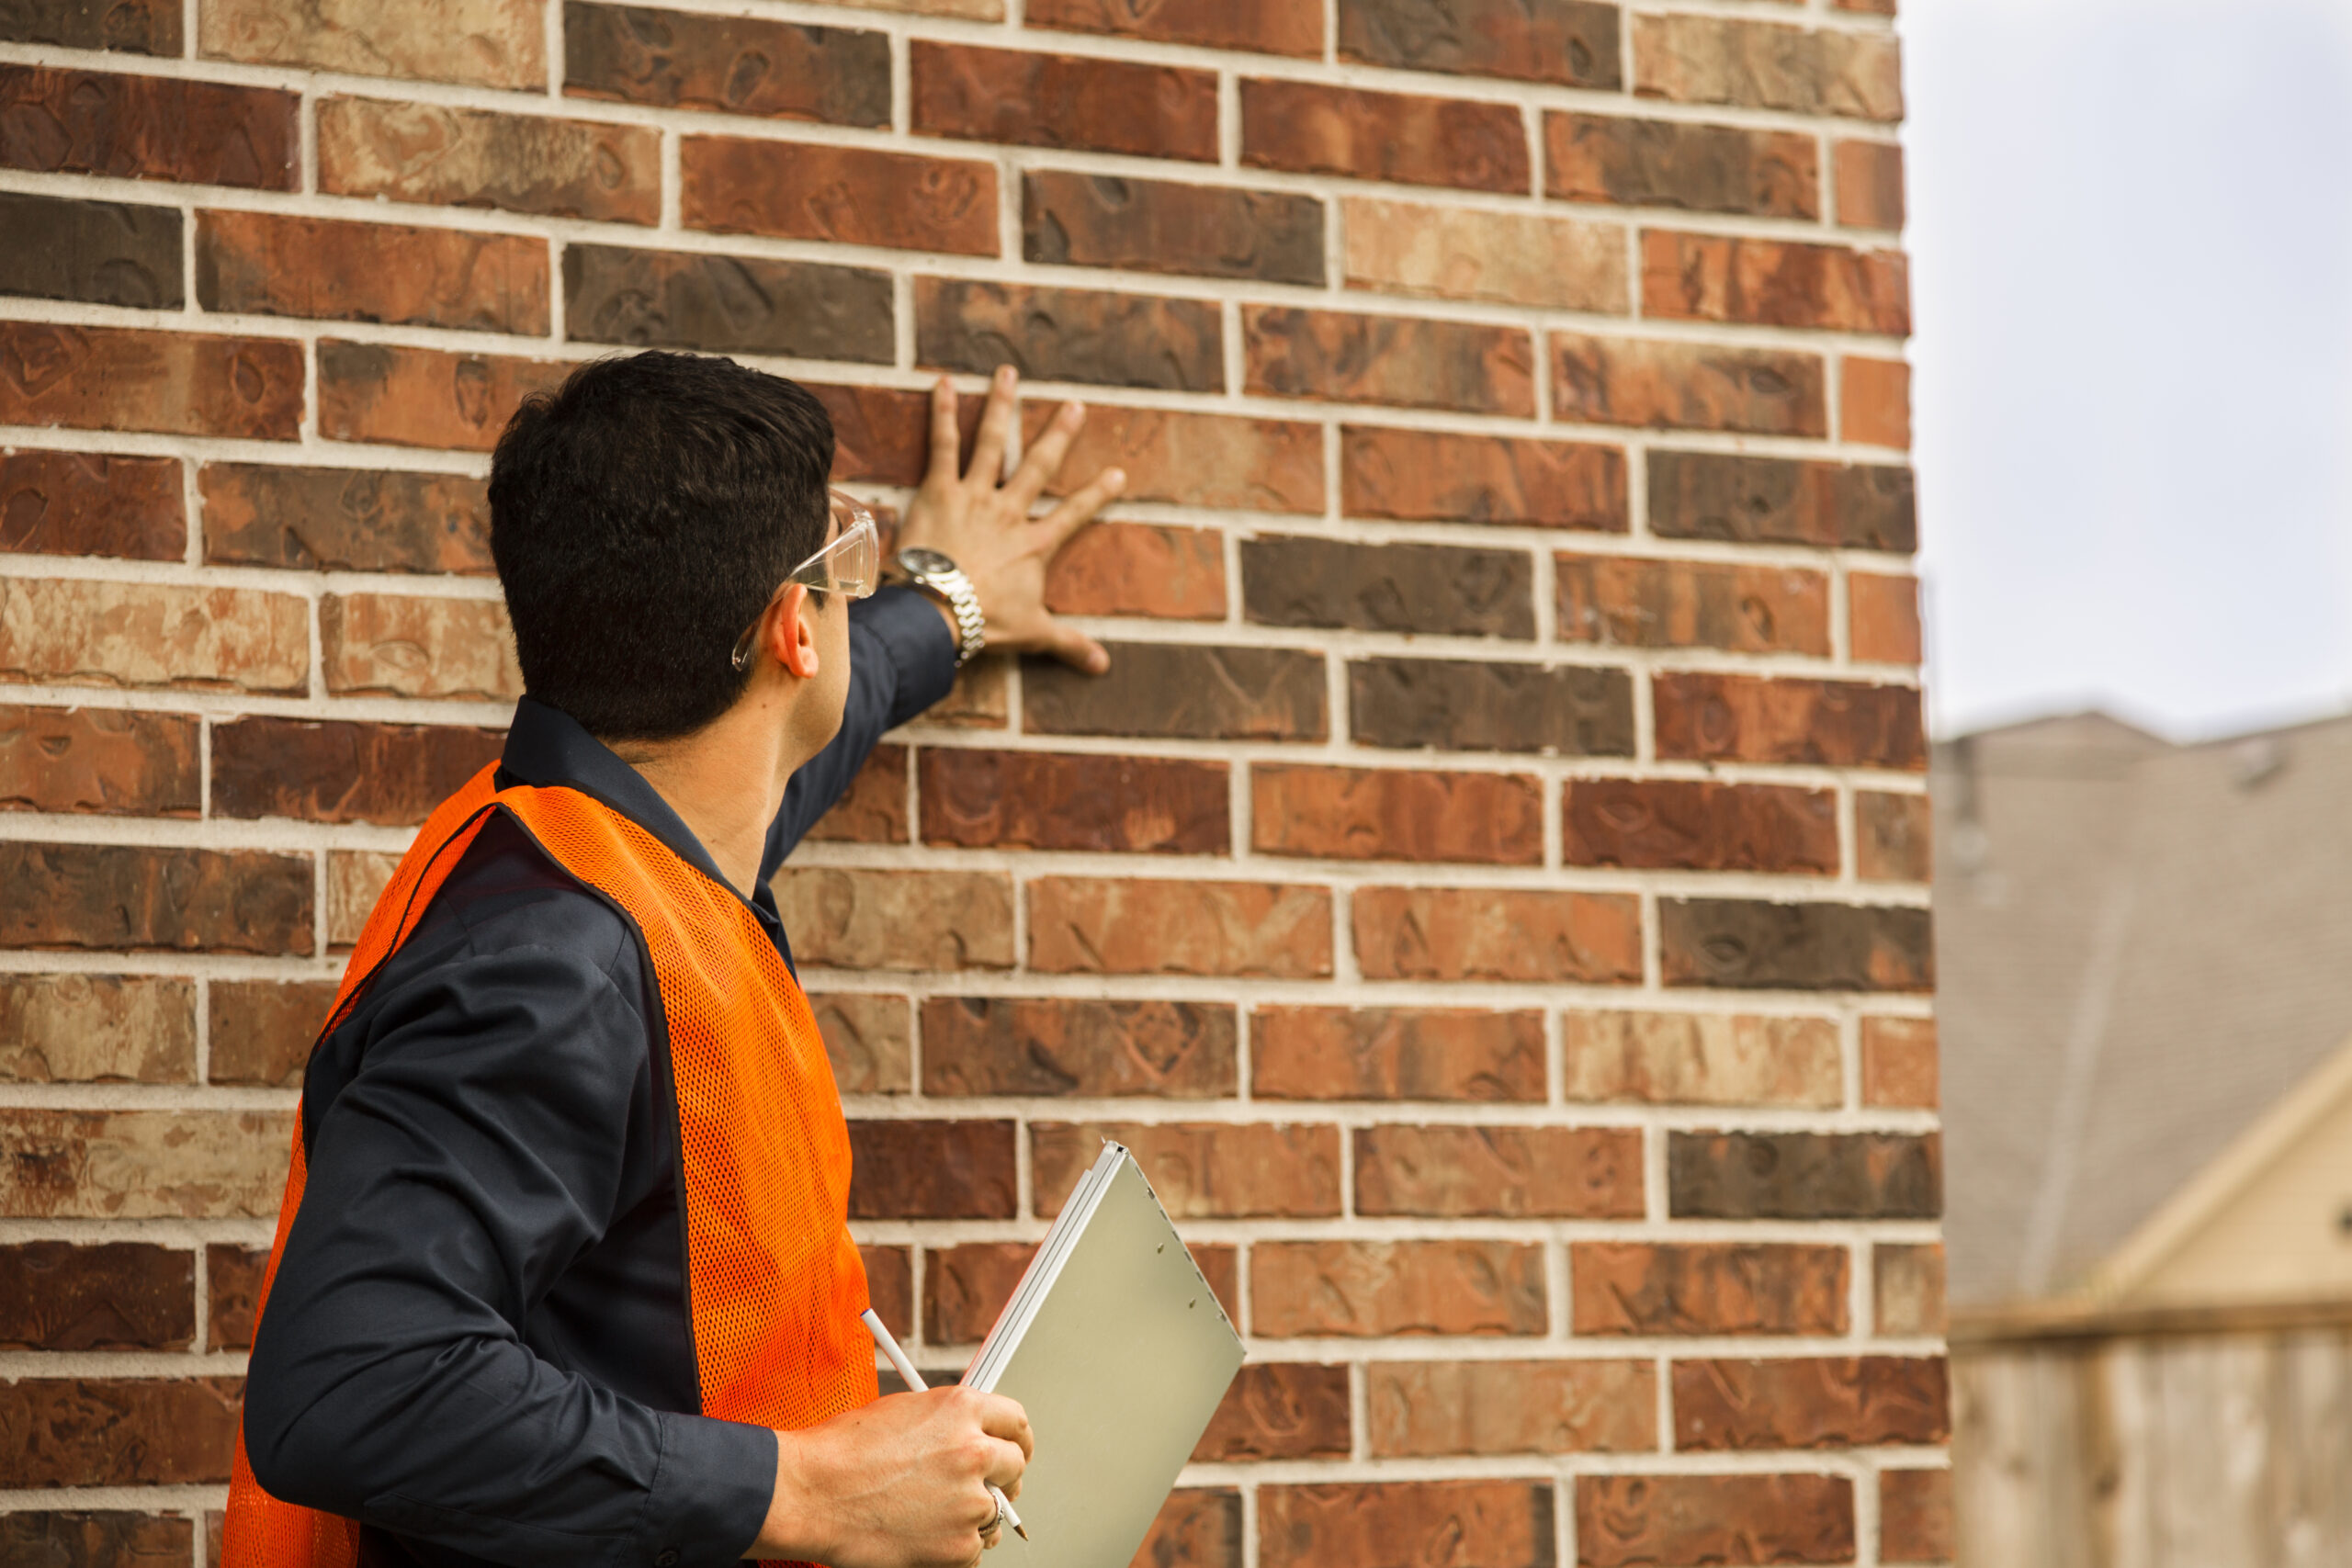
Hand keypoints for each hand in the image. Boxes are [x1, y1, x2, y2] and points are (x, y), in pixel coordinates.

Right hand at [751, 1386, 1031, 1567]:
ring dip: (975, 1515)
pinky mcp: (958, 1545)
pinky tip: (924, 1536)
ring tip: (934, 1515)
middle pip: (1015, 1466)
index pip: (1015, 1421)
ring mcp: (969, 1500)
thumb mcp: (902, 1412)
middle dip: (1001, 1477)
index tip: (1013, 1449)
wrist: (810, 1492)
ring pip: (996, 1512)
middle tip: (980, 1487)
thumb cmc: (840, 1451)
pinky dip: (955, 1548)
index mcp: (961, 1408)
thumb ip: (945, 1423)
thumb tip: (963, 1436)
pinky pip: (975, 1549)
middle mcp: (973, 1450)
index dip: (1016, 1438)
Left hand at [897, 366, 1124, 675]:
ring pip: (993, 443)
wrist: (941, 610)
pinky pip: (943, 445)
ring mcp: (976, 496)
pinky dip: (942, 413)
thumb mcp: (1033, 633)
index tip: (1117, 474)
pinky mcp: (940, 490)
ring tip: (1007, 374)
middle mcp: (1011, 511)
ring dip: (1002, 406)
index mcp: (1035, 544)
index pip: (1074, 514)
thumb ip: (1068, 644)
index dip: (1098, 494)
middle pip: (1040, 466)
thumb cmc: (985, 622)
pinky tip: (942, 382)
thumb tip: (1103, 666)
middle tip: (1075, 406)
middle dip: (1060, 434)